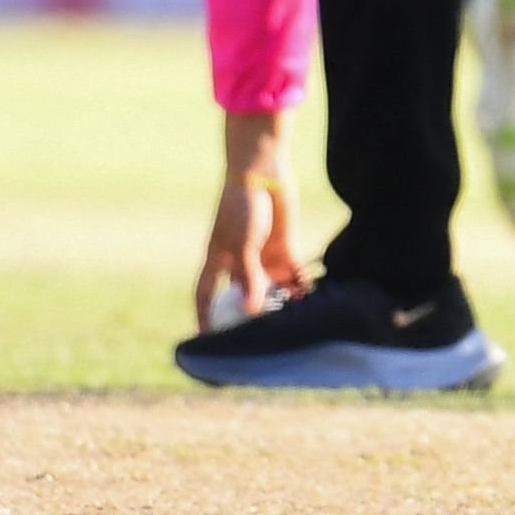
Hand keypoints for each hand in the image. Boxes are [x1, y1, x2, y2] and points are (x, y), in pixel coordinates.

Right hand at [197, 107, 306, 331]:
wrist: (264, 172)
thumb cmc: (242, 205)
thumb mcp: (242, 245)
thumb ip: (249, 277)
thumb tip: (250, 310)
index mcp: (217, 261)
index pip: (205, 296)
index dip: (205, 317)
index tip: (207, 342)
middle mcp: (240, 263)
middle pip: (243, 297)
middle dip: (252, 316)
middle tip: (262, 339)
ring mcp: (263, 257)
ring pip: (271, 289)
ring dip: (280, 304)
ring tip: (291, 325)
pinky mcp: (286, 248)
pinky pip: (293, 275)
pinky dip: (300, 287)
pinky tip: (309, 300)